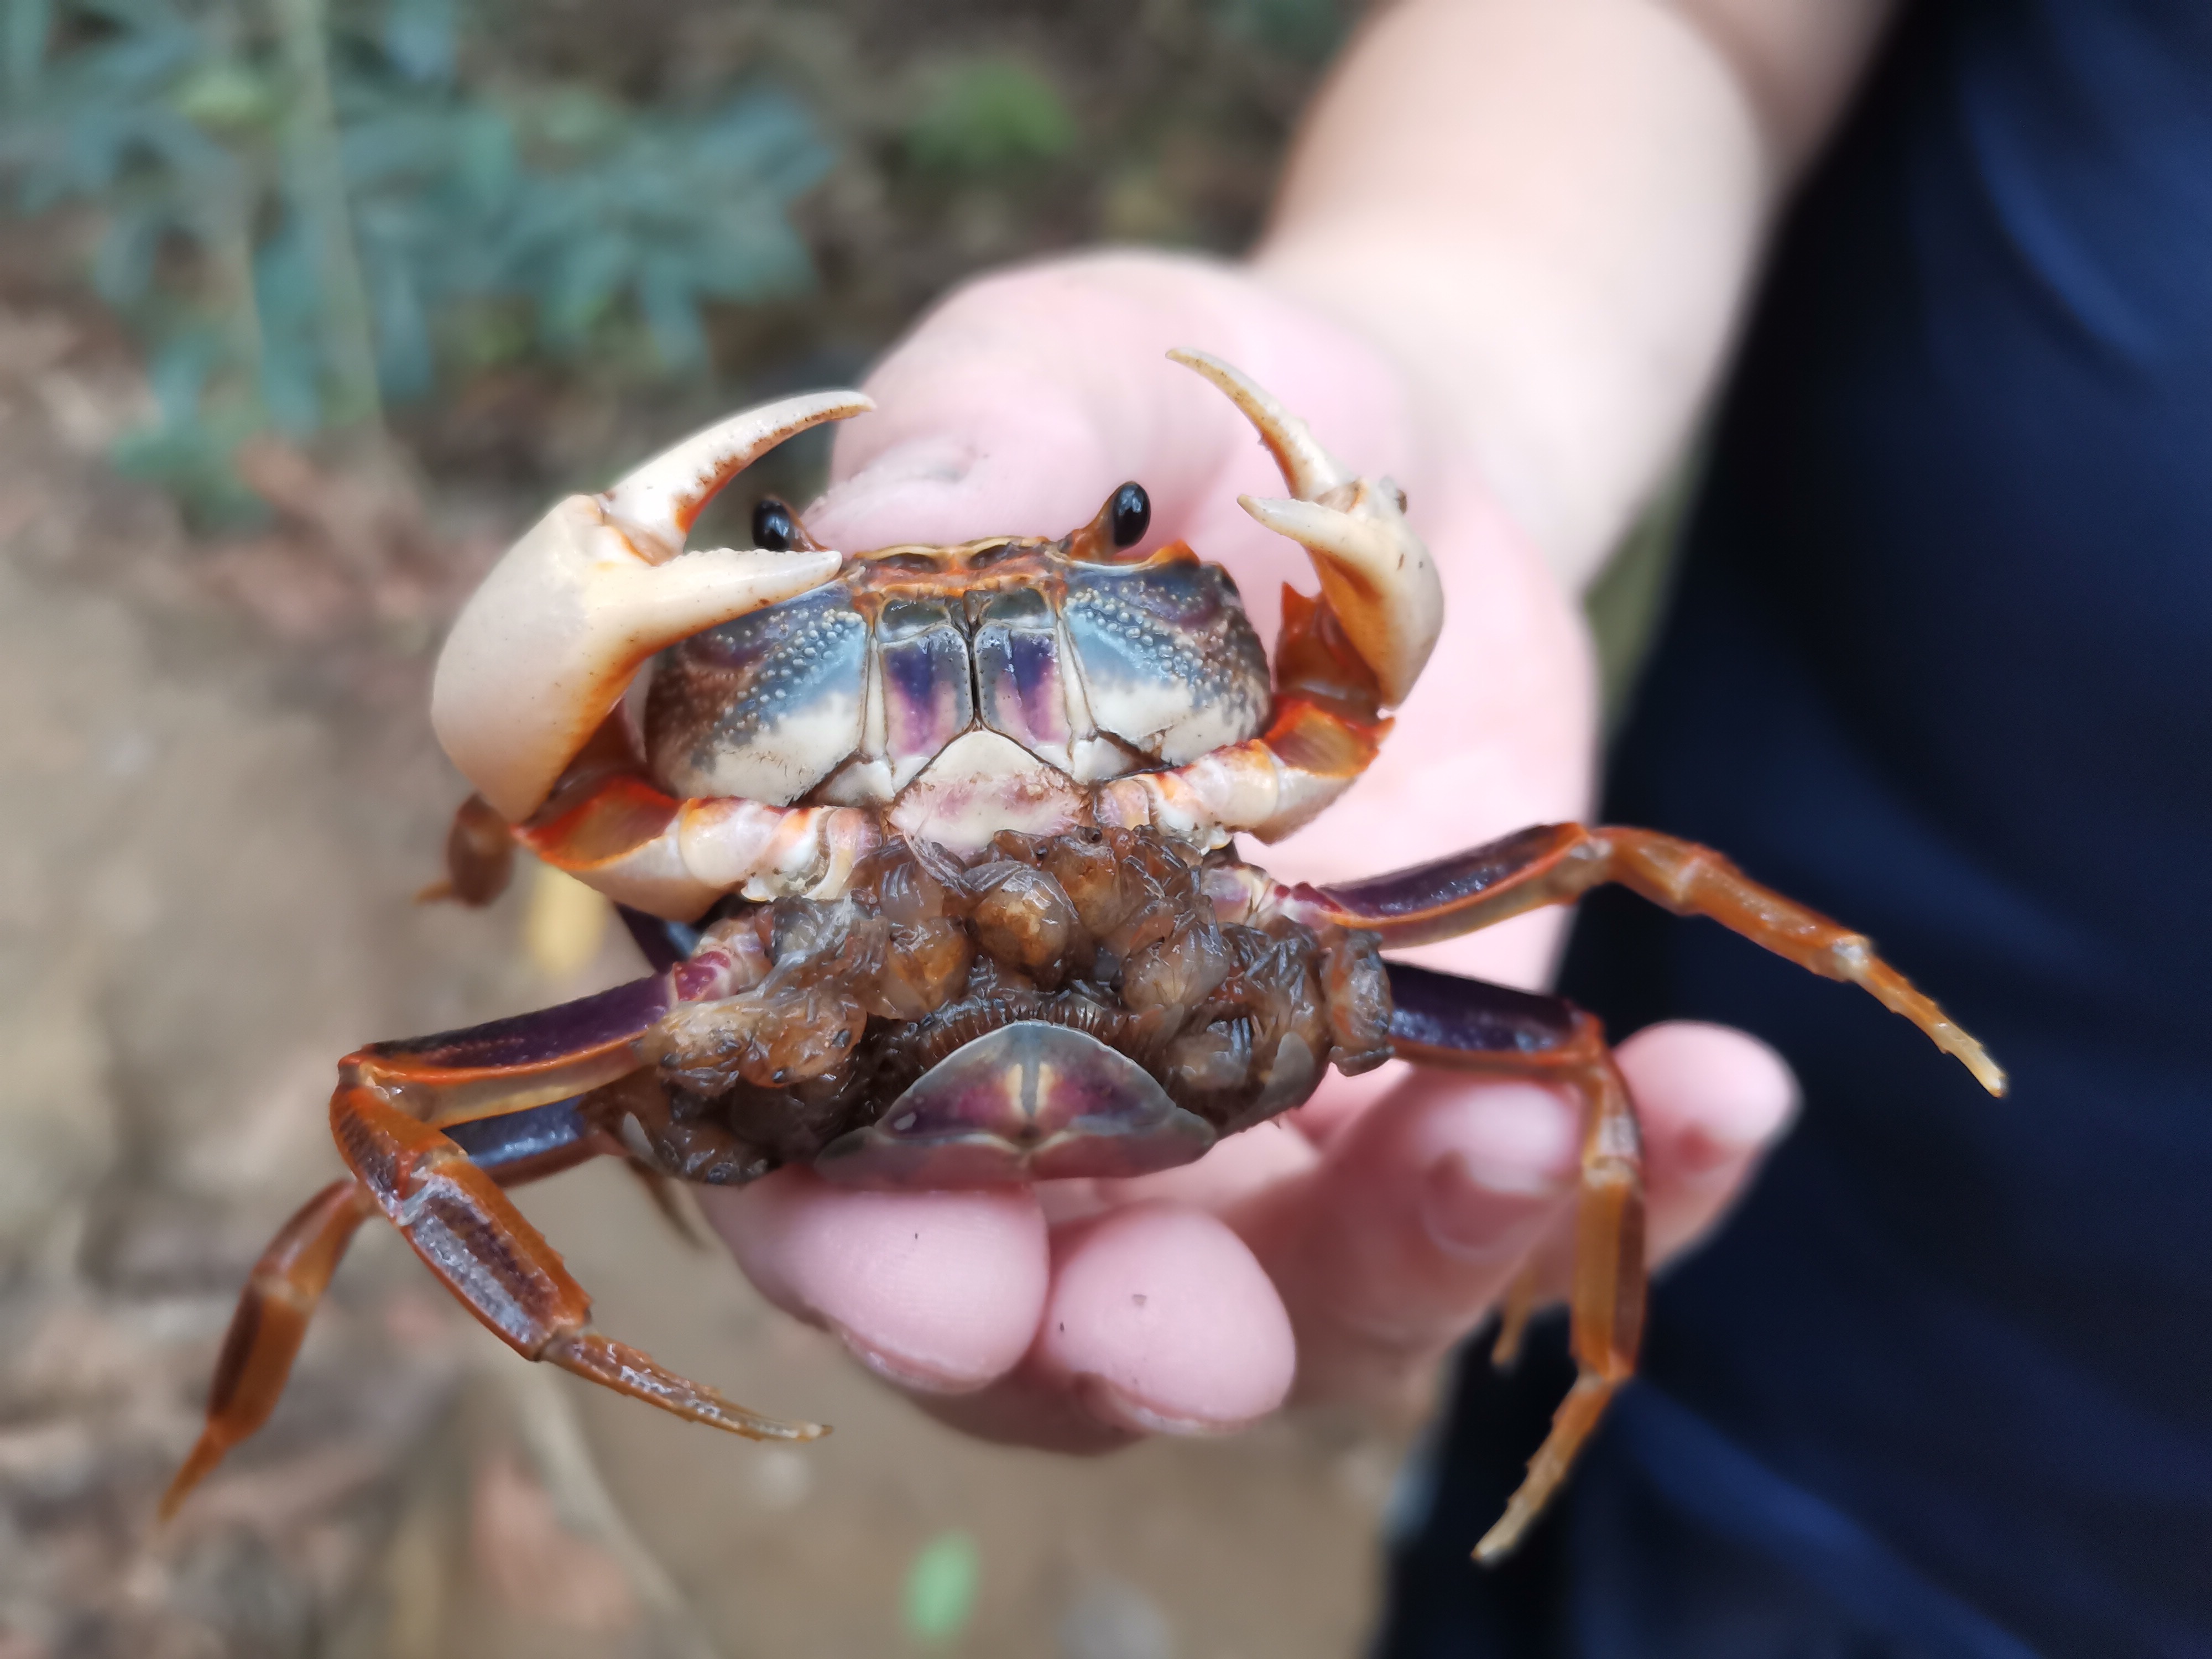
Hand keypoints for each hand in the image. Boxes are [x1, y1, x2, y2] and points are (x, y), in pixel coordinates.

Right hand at [697, 251, 1796, 1443]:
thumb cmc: (1161, 411)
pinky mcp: (1403, 1093)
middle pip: (1032, 1305)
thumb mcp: (1076, 370)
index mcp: (872, 929)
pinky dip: (1602, 1188)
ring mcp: (1229, 1109)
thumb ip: (985, 432)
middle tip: (1206, 1342)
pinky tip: (1719, 1091)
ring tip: (1514, 1137)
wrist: (1384, 459)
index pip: (808, 1153)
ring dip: (1398, 1272)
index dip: (847, 1248)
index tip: (936, 1275)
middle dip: (1108, 1345)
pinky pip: (1486, 1210)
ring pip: (1285, 1306)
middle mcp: (1029, 1065)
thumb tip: (897, 520)